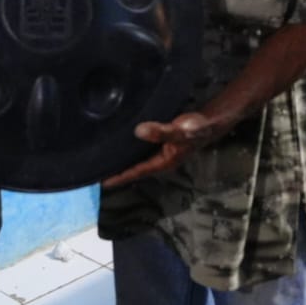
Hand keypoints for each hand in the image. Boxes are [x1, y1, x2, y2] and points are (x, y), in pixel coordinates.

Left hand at [101, 111, 225, 188]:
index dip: (119, 176)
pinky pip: (140, 151)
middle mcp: (159, 161)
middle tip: (95, 172)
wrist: (210, 123)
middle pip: (134, 170)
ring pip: (136, 161)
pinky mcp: (160, 145)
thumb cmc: (196, 129)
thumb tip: (138, 131)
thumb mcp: (179, 130)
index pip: (136, 172)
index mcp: (163, 162)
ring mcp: (160, 154)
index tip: (101, 181)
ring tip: (103, 161)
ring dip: (122, 162)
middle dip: (117, 172)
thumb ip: (161, 132)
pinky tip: (120, 146)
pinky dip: (129, 151)